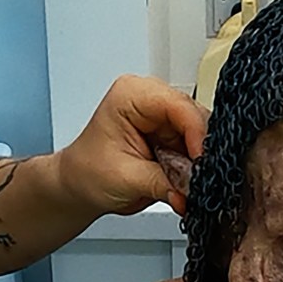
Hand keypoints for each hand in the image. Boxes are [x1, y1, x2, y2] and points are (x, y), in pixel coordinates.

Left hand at [57, 77, 208, 217]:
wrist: (81, 185)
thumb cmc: (88, 172)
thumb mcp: (126, 179)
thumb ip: (165, 182)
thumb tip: (194, 187)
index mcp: (132, 94)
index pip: (179, 105)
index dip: (196, 134)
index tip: (201, 162)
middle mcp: (151, 98)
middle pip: (195, 117)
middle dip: (199, 151)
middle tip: (197, 179)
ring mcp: (163, 116)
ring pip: (201, 135)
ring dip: (197, 162)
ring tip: (185, 185)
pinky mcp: (171, 134)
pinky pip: (196, 148)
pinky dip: (194, 168)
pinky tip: (184, 182)